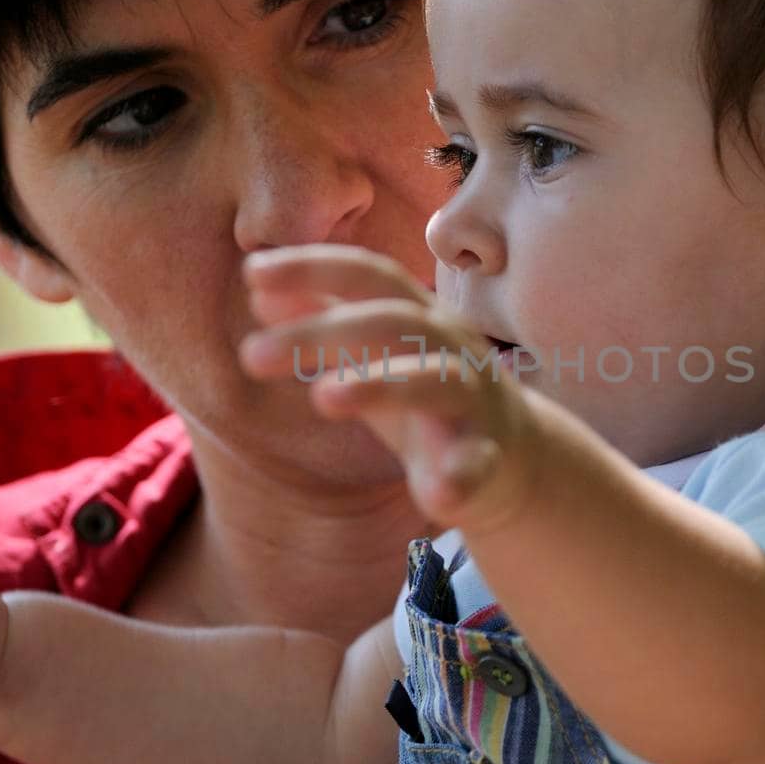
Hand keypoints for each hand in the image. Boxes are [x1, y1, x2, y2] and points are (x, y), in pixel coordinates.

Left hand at [238, 244, 542, 529]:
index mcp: (419, 315)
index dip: (314, 266)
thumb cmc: (427, 394)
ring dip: (379, 384)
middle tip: (250, 355)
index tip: (252, 272)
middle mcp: (450, 347)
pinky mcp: (488, 458)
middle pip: (391, 321)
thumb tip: (257, 283)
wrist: (514, 457)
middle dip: (321, 332)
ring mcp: (473, 400)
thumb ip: (320, 317)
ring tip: (323, 397)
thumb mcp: (371, 353)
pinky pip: (477, 464)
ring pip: (434, 381)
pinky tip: (437, 497)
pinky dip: (459, 477)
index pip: (368, 274)